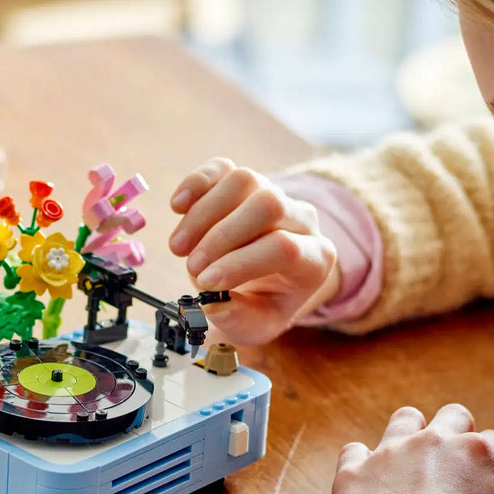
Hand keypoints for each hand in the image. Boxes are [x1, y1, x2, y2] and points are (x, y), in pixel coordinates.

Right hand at [168, 158, 338, 345]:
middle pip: (268, 205)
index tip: (205, 283)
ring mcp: (275, 193)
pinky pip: (223, 168)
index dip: (240, 263)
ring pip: (243, 180)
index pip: (284, 248)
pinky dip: (196, 183)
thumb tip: (212, 300)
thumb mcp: (258, 325)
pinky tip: (178, 207)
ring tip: (179, 248)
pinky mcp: (246, 183)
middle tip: (191, 267)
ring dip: (203, 213)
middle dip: (221, 236)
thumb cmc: (266, 303)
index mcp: (315, 258)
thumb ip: (237, 318)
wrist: (272, 280)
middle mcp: (301, 219)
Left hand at [331, 403, 493, 493]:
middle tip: (455, 460)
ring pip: (405, 418)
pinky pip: (355, 449)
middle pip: (453, 415)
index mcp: (473, 453)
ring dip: (411, 432)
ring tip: (412, 459)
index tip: (492, 472)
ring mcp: (389, 452)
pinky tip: (369, 480)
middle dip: (458, 431)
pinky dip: (363, 461)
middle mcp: (431, 441)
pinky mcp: (354, 470)